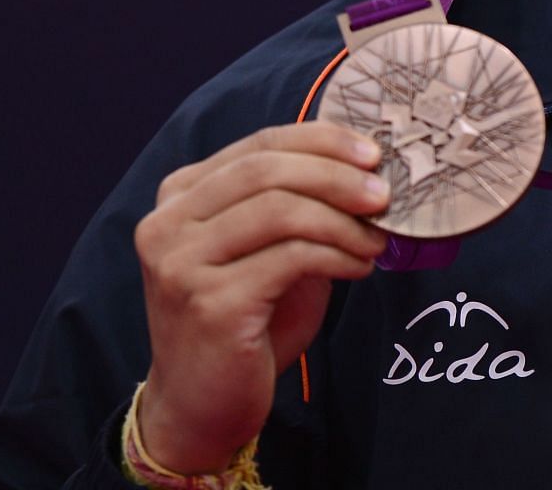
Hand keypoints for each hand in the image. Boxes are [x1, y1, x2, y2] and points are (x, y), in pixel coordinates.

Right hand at [133, 121, 389, 472]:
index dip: (321, 141)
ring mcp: (182, 263)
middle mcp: (168, 223)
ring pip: (280, 211)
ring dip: (342, 221)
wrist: (201, 409)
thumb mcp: (268, 252)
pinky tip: (358, 268)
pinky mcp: (209, 303)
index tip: (372, 152)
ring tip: (376, 240)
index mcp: (180, 196)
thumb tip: (367, 173)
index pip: (258, 146)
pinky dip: (335, 255)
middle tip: (383, 194)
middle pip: (267, 171)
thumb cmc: (245, 325)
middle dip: (336, 176)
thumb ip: (297, 208)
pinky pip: (290, 258)